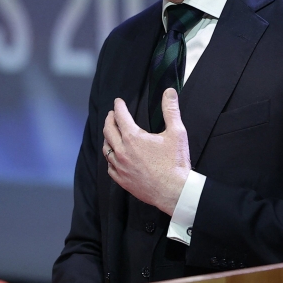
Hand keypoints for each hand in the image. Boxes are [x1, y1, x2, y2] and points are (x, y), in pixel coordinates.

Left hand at [102, 88, 190, 214]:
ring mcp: (119, 166)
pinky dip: (110, 157)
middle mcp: (122, 151)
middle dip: (109, 119)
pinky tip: (113, 156)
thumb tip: (169, 92)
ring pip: (106, 148)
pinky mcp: (121, 180)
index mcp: (133, 137)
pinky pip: (109, 166)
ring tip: (111, 133)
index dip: (119, 106)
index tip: (118, 101)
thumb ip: (171, 110)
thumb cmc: (175, 163)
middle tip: (112, 114)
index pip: (120, 116)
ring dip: (107, 137)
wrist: (174, 191)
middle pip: (108, 130)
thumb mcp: (177, 133)